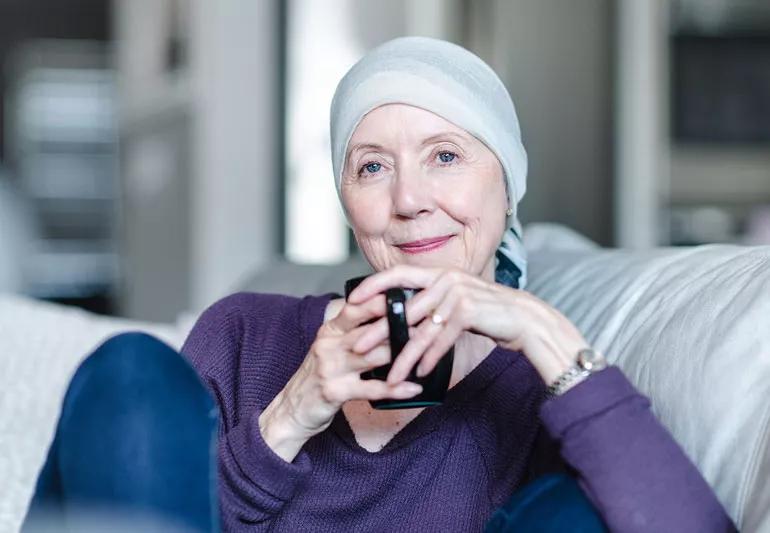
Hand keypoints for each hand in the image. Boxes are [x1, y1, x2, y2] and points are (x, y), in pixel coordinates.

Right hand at [259, 295, 421, 461]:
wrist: (293, 408)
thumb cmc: (319, 375)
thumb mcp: (331, 347)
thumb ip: (353, 332)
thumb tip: (387, 318)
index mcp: (330, 330)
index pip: (355, 307)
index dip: (380, 300)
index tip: (406, 294)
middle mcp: (328, 344)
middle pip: (368, 329)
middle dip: (398, 325)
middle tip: (426, 320)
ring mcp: (331, 367)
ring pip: (373, 356)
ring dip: (402, 354)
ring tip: (426, 350)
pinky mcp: (335, 391)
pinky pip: (372, 388)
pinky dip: (395, 389)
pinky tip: (413, 388)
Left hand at [347, 265, 588, 385]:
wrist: (525, 319)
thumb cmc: (488, 312)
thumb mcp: (456, 302)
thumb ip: (432, 305)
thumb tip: (403, 318)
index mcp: (438, 274)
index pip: (397, 275)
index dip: (372, 286)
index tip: (351, 301)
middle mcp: (445, 279)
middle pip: (402, 308)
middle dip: (377, 329)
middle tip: (357, 346)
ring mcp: (456, 293)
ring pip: (420, 330)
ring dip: (403, 356)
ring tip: (389, 374)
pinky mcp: (467, 311)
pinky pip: (441, 340)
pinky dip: (430, 359)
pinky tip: (420, 373)